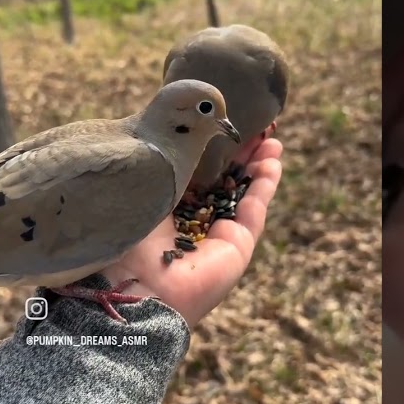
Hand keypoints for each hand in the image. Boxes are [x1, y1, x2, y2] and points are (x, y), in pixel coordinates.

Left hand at [102, 137, 284, 326]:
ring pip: (245, 194)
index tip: (225, 122)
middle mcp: (193, 221)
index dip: (214, 150)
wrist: (136, 281)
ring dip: (260, 167)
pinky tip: (272, 162)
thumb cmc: (131, 232)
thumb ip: (167, 161)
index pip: (197, 174)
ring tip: (272, 140)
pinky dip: (265, 186)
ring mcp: (217, 234)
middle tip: (257, 127)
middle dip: (243, 155)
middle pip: (225, 181)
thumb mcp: (146, 185)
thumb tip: (182, 126)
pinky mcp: (237, 247)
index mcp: (167, 207)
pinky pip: (254, 210)